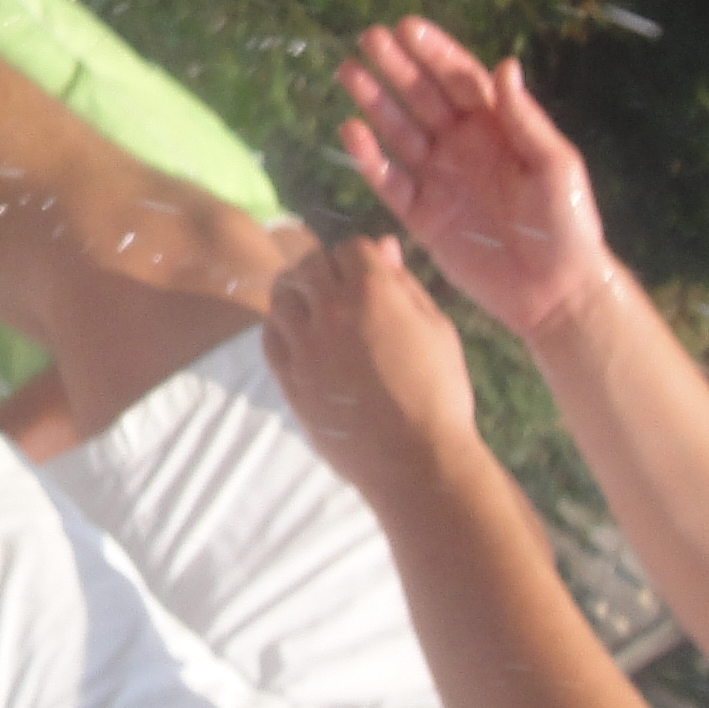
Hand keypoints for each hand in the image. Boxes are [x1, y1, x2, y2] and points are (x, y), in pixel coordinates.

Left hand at [262, 235, 479, 489]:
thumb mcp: (436, 329)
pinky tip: (300, 336)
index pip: (349, 247)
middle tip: (343, 290)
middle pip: (309, 265)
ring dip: (298, 293)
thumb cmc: (439, 393)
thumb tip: (382, 247)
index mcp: (372, 292)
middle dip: (327, 269)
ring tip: (317, 309)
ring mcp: (303, 346)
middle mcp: (329, 310)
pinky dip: (281, 327)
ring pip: (282, 295)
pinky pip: (269, 336)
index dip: (361, 257)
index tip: (370, 274)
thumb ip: (404, 284)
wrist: (415, 460)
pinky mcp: (288, 378)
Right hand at [337, 20, 615, 339]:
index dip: (434, 52)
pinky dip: (368, 158)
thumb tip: (504, 65)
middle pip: (422, 97)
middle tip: (369, 38)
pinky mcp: (422, 215)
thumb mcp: (555, 165)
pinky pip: (388, 181)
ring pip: (399, 132)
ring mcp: (439, 178)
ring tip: (348, 72)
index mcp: (497, 127)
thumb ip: (525, 119)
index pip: (460, 79)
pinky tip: (351, 131)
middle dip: (397, 67)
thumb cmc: (567, 223)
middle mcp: (462, 145)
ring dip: (374, 102)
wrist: (554, 291)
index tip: (407, 27)